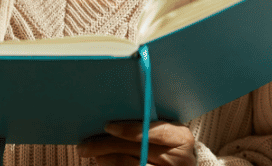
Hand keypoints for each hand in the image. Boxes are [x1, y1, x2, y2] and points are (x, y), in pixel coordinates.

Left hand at [76, 120, 195, 164]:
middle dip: (107, 146)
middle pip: (137, 151)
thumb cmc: (170, 138)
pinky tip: (102, 161)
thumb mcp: (167, 126)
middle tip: (85, 144)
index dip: (129, 130)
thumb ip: (148, 119)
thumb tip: (112, 111)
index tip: (107, 126)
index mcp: (181, 137)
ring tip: (90, 152)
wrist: (186, 163)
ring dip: (107, 159)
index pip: (153, 132)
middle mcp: (179, 159)